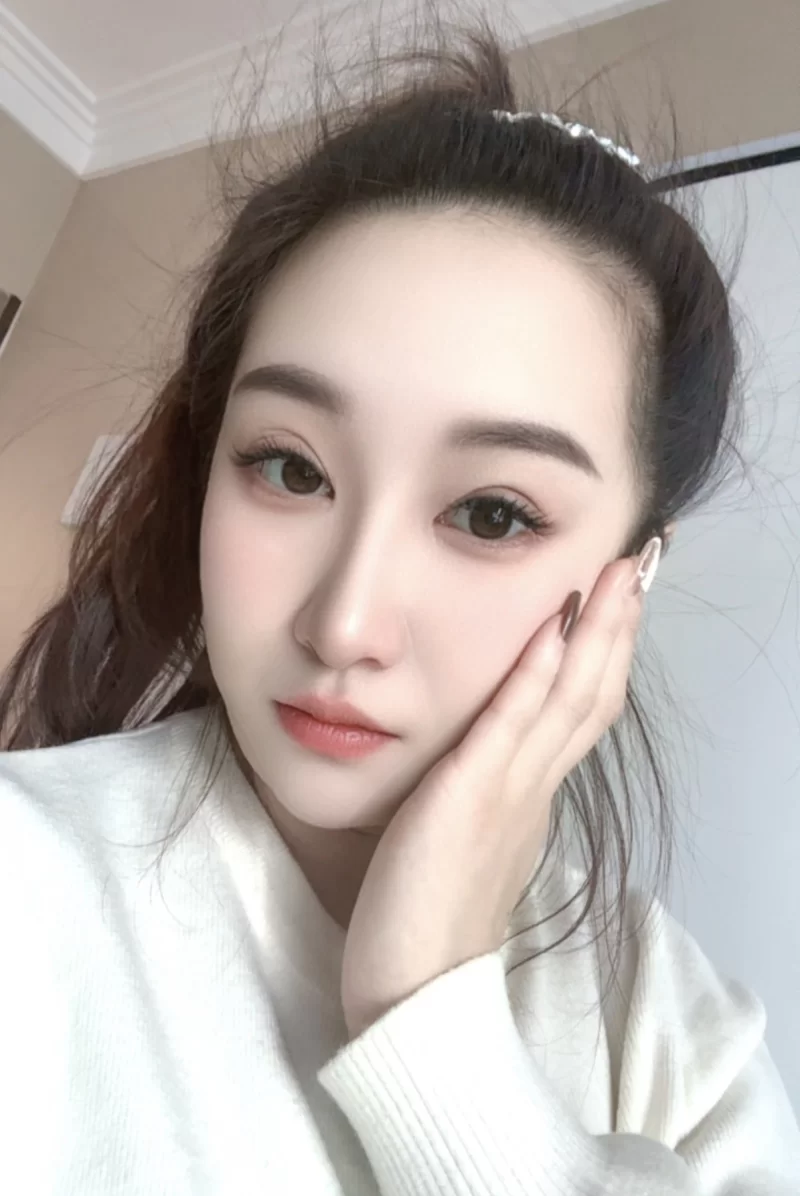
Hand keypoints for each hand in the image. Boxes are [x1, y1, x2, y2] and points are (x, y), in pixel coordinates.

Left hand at [341, 552, 647, 1038]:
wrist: (412, 997)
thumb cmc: (424, 924)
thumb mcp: (467, 846)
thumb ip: (486, 802)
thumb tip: (490, 770)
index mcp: (529, 799)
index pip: (579, 711)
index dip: (606, 653)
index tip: (620, 599)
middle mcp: (531, 790)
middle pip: (592, 694)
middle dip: (619, 625)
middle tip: (642, 563)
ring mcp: (508, 794)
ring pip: (569, 699)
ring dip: (597, 631)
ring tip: (618, 572)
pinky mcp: (470, 801)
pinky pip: (511, 725)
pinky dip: (536, 673)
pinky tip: (555, 627)